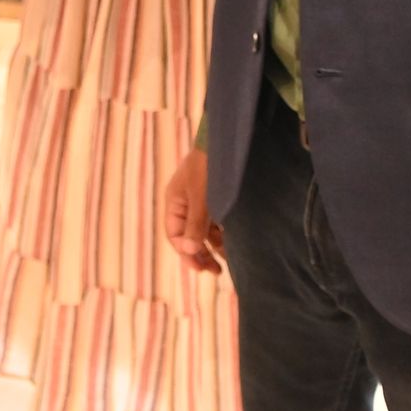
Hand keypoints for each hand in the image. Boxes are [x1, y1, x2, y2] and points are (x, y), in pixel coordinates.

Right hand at [163, 148, 223, 272]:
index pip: (175, 236)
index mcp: (175, 202)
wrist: (227, 139)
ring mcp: (202, 200)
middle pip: (189, 236)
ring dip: (215, 245)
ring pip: (205, 230)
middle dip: (202, 254)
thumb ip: (194, 225)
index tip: (202, 268)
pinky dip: (223, 233)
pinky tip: (235, 242)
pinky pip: (217, 221)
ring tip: (231, 258)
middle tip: (216, 271)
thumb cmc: (210, 167)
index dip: (186, 253)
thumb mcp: (202, 198)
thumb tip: (188, 251)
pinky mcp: (217, 197)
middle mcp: (186, 203)